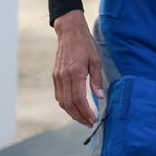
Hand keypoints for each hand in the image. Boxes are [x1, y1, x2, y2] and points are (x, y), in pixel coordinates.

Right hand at [51, 10, 105, 126]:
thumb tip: (99, 97)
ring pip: (62, 101)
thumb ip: (97, 80)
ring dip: (71, 113)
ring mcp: (58, 76)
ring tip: (82, 118)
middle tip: (89, 123)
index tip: (93, 119)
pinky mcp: (55, 76)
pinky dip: (66, 104)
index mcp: (75, 72)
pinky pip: (59, 95)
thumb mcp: (96, 61)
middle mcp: (64, 76)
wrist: (69, 32)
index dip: (85, 112)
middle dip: (79, 116)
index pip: (78, 99)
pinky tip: (74, 107)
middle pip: (68, 103)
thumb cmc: (85, 45)